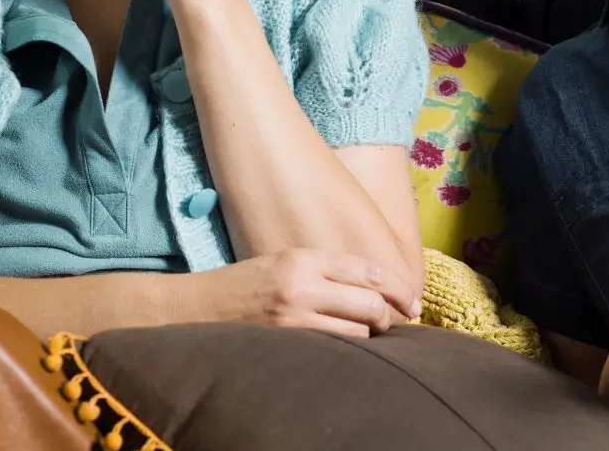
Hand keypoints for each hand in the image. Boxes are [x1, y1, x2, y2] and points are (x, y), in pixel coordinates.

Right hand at [196, 248, 421, 337]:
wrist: (195, 308)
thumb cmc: (243, 285)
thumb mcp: (284, 261)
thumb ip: (324, 269)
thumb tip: (373, 285)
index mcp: (305, 258)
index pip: (368, 270)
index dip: (398, 287)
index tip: (413, 300)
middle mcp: (302, 283)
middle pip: (369, 302)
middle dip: (390, 315)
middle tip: (397, 322)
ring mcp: (293, 316)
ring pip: (356, 331)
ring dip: (369, 336)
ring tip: (369, 336)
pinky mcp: (285, 341)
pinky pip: (333, 349)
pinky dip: (348, 350)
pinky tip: (349, 349)